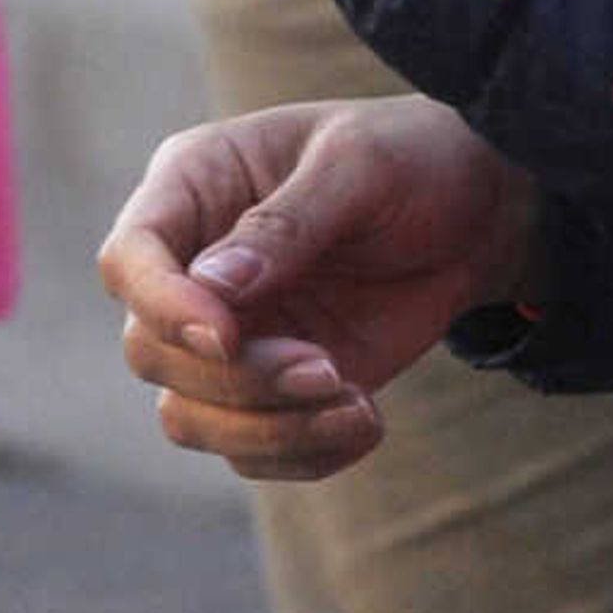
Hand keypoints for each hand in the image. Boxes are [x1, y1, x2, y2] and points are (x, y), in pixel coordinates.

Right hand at [97, 99, 539, 482]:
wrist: (481, 213)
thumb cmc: (415, 159)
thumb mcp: (361, 164)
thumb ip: (287, 222)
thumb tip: (212, 286)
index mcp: (194, 186)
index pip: (130, 259)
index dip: (161, 307)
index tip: (226, 336)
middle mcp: (192, 268)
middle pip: (150, 351)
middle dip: (235, 377)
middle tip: (326, 369)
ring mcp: (227, 334)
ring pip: (189, 414)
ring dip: (266, 428)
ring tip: (355, 406)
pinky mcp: (269, 388)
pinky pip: (250, 449)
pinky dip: (302, 452)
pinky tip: (367, 422)